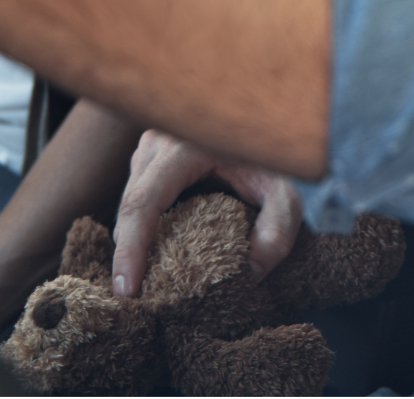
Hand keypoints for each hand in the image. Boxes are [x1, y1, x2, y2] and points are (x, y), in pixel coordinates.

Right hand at [112, 130, 299, 296]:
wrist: (268, 114)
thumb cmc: (276, 152)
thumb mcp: (286, 191)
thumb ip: (277, 230)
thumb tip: (250, 275)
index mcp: (184, 146)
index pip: (142, 202)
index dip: (130, 249)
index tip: (127, 290)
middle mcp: (159, 140)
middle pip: (130, 206)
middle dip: (129, 254)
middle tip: (136, 298)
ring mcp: (152, 144)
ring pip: (130, 201)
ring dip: (136, 240)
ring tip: (148, 279)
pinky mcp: (153, 153)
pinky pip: (138, 194)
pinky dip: (144, 225)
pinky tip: (158, 251)